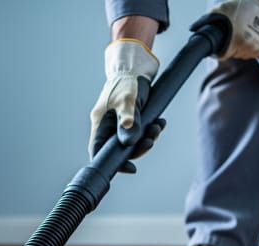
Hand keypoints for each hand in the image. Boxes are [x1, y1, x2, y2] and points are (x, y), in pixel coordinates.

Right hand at [89, 39, 163, 172]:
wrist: (134, 64)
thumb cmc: (127, 80)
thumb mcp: (128, 101)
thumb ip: (128, 123)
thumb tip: (129, 143)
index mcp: (100, 122)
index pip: (99, 150)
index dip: (112, 163)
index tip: (130, 168)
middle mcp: (107, 124)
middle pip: (119, 148)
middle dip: (138, 148)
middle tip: (151, 141)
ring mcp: (119, 121)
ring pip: (132, 140)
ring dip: (147, 138)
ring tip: (158, 127)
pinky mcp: (130, 117)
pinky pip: (139, 131)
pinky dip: (150, 129)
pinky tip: (159, 122)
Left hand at [210, 0, 258, 59]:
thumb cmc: (242, 5)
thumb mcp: (220, 10)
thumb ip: (205, 20)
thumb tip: (193, 28)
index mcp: (237, 39)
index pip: (222, 55)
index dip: (219, 49)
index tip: (221, 42)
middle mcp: (248, 46)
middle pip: (232, 55)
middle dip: (231, 46)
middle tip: (234, 32)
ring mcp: (256, 48)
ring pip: (241, 55)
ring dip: (240, 47)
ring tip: (242, 32)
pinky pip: (251, 53)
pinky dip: (249, 47)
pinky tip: (249, 35)